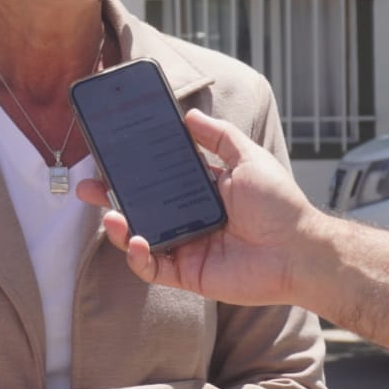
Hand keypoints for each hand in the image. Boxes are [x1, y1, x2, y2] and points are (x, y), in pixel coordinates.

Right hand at [77, 108, 323, 306]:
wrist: (300, 250)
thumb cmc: (280, 205)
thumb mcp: (249, 159)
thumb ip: (219, 137)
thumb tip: (189, 114)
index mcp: (199, 191)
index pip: (155, 178)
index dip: (130, 170)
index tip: (108, 157)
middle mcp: (187, 218)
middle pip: (139, 207)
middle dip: (109, 197)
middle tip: (88, 187)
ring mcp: (184, 247)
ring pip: (138, 237)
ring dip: (118, 227)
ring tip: (110, 216)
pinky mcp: (186, 274)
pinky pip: (151, 268)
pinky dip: (138, 257)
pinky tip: (137, 242)